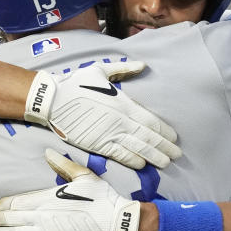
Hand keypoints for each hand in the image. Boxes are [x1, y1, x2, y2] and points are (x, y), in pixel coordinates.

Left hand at [0, 149, 140, 230]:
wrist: (115, 224)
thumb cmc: (101, 198)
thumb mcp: (83, 176)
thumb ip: (62, 165)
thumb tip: (48, 152)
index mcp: (46, 198)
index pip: (16, 202)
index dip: (4, 205)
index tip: (0, 206)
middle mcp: (41, 216)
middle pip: (11, 219)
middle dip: (0, 220)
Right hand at [24, 61, 180, 169]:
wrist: (52, 99)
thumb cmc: (75, 83)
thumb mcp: (101, 70)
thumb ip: (124, 70)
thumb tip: (143, 65)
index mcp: (123, 103)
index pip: (150, 120)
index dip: (165, 131)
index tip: (175, 138)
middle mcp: (120, 120)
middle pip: (149, 137)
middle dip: (165, 147)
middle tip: (177, 155)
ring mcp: (109, 133)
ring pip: (138, 148)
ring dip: (154, 157)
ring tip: (166, 163)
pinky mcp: (97, 144)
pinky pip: (119, 155)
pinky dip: (132, 161)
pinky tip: (142, 165)